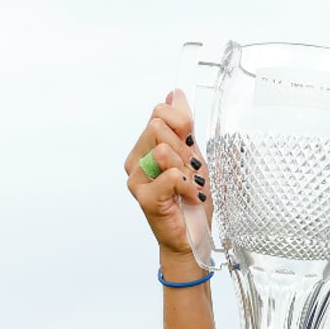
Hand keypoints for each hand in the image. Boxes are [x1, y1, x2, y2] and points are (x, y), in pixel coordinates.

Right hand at [124, 90, 212, 258]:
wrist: (193, 236)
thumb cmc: (191, 199)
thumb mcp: (193, 154)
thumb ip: (183, 125)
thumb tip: (175, 93)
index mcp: (146, 147)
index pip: (160, 112)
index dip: (182, 125)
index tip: (190, 147)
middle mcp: (136, 160)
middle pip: (159, 126)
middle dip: (184, 148)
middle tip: (189, 170)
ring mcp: (136, 179)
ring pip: (162, 148)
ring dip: (185, 167)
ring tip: (188, 184)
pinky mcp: (144, 197)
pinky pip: (170, 175)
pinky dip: (187, 185)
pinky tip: (187, 196)